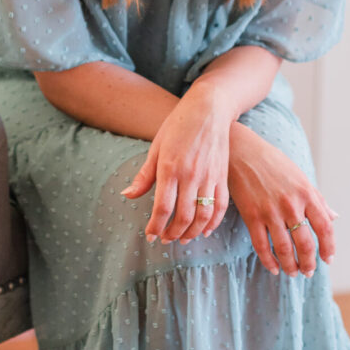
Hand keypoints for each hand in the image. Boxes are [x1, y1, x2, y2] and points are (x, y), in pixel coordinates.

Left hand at [120, 86, 229, 243]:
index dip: (155, 226)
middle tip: (165, 239)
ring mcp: (209, 176)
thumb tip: (127, 195)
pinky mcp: (222, 176)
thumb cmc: (178, 126)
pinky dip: (213, 223)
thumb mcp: (156, 146)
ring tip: (183, 238)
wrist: (208, 110)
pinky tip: (204, 230)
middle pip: (182, 216)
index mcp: (170, 168)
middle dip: (172, 233)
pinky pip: (220, 206)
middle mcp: (191, 175)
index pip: (162, 207)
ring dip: (192, 233)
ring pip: (203, 216)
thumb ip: (144, 175)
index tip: (150, 236)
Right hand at [228, 122, 337, 276]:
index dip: (328, 247)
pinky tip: (273, 267)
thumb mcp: (300, 176)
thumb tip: (334, 217)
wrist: (242, 151)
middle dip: (308, 263)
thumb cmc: (273, 162)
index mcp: (306, 194)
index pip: (325, 228)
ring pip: (284, 249)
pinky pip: (262, 246)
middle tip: (308, 271)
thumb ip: (318, 199)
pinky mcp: (252, 215)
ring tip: (292, 272)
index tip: (328, 259)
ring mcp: (270, 211)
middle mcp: (291, 205)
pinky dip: (269, 261)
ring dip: (290, 266)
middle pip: (305, 244)